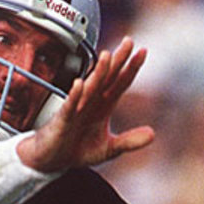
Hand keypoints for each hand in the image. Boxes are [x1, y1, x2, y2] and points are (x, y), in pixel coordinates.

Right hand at [19, 36, 154, 172]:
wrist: (50, 161)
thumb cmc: (77, 149)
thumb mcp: (108, 148)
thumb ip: (129, 141)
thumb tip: (153, 134)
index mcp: (104, 105)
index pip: (120, 82)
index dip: (131, 68)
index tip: (143, 52)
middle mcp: (91, 102)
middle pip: (107, 77)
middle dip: (118, 60)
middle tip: (128, 42)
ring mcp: (77, 109)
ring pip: (90, 87)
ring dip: (99, 72)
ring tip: (107, 56)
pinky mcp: (62, 120)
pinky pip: (69, 106)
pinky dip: (75, 96)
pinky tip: (80, 84)